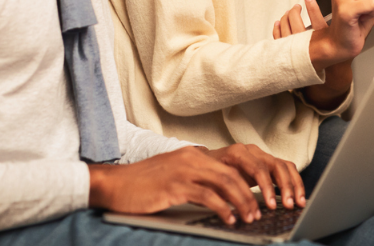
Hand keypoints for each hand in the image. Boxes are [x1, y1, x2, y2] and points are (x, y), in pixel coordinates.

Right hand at [88, 147, 260, 224]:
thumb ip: (195, 177)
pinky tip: (228, 219)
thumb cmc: (143, 184)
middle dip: (249, 194)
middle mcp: (191, 158)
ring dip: (241, 202)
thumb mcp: (174, 175)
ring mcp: (183, 170)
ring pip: (223, 183)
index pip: (228, 166)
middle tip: (258, 212)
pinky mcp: (175, 186)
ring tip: (248, 218)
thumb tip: (217, 193)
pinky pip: (206, 196)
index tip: (257, 199)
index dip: (246, 183)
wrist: (115, 184)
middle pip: (231, 174)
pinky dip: (222, 208)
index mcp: (193, 154)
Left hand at [204, 143, 305, 209]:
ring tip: (298, 203)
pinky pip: (286, 168)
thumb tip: (239, 209)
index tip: (271, 205)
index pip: (258, 168)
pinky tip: (298, 196)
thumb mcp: (214, 182)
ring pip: (284, 166)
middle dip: (285, 187)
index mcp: (237, 153)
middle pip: (275, 165)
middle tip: (290, 205)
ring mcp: (262, 155)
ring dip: (294, 185)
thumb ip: (228, 192)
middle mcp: (252, 151)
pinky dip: (294, 181)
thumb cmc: (210, 173)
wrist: (208, 161)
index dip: (267, 187)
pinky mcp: (268, 162)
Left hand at [274, 0, 356, 108]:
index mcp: (324, 41)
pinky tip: (279, 21)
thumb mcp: (354, 42)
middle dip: (294, 13)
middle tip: (298, 6)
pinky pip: (279, 39)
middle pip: (295, 25)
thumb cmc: (343, 56)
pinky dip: (278, 28)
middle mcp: (309, 46)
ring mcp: (297, 49)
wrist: (332, 75)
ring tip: (293, 10)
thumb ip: (364, 27)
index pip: (315, 24)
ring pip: (286, 30)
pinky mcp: (290, 52)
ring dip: (288, 17)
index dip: (311, 9)